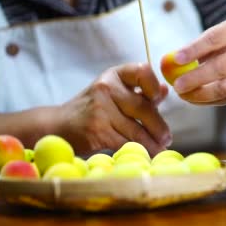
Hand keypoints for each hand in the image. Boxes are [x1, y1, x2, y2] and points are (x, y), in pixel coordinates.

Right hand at [54, 63, 170, 155]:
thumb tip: (165, 90)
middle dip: (159, 126)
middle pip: (143, 107)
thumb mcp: (114, 93)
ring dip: (153, 143)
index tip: (158, 101)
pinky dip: (139, 150)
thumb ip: (139, 92)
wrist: (58, 125)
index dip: (154, 86)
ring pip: (137, 129)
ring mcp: (100, 109)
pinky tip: (145, 154)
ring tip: (160, 148)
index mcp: (114, 75)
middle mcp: (107, 87)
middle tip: (167, 138)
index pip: (142, 71)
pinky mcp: (97, 130)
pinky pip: (126, 142)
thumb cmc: (92, 108)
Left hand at [172, 18, 225, 104]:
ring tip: (183, 94)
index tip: (177, 58)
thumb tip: (173, 59)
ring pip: (225, 88)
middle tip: (177, 84)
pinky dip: (207, 101)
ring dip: (201, 94)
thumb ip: (203, 43)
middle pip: (220, 68)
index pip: (215, 39)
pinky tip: (193, 99)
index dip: (195, 50)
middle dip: (196, 78)